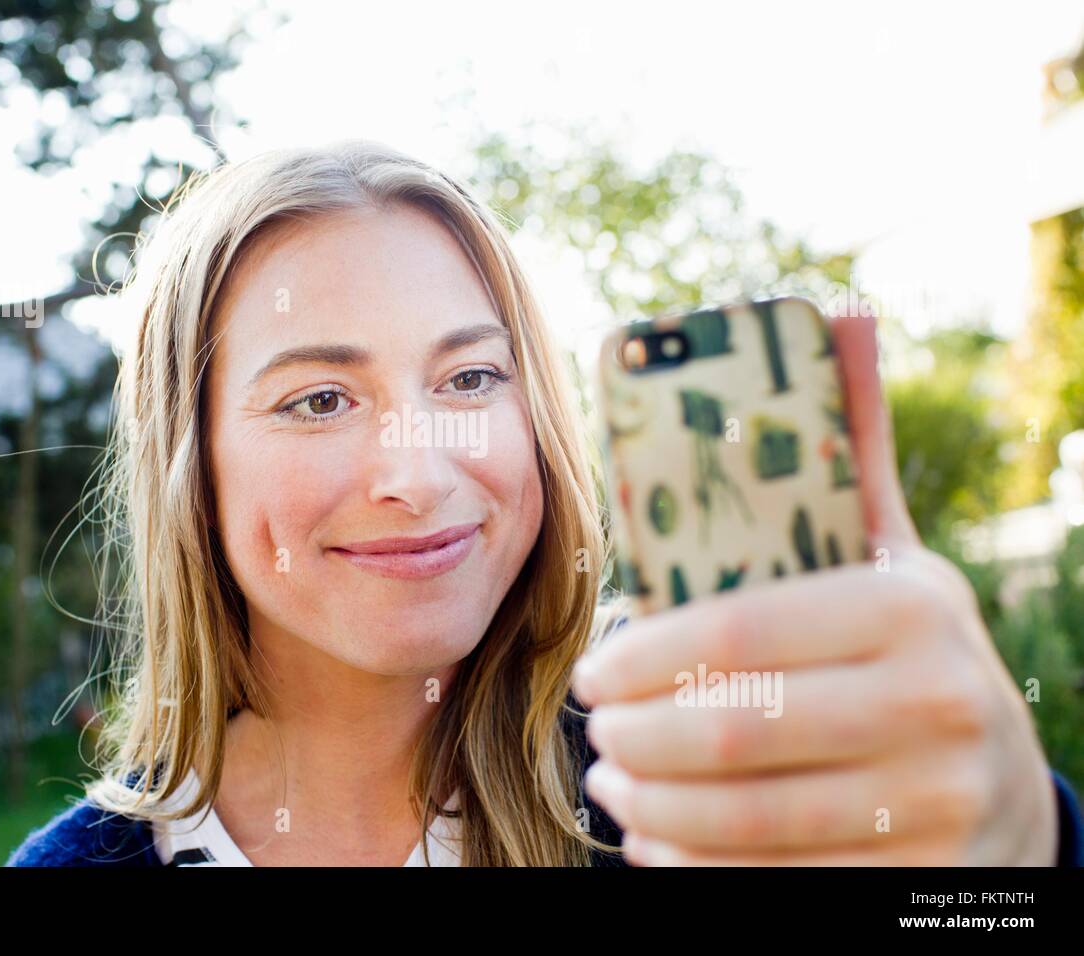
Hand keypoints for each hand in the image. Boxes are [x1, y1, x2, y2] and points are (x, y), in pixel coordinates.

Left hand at [573, 311, 1058, 864]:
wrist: (1005, 782)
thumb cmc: (911, 646)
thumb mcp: (889, 549)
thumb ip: (849, 448)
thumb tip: (841, 313)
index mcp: (910, 608)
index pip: (741, 630)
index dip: (646, 654)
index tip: (592, 668)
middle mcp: (937, 707)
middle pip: (735, 733)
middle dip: (638, 737)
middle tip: (596, 731)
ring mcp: (935, 804)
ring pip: (747, 819)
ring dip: (655, 807)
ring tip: (615, 781)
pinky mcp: (915, 878)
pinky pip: (776, 884)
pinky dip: (698, 870)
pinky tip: (661, 845)